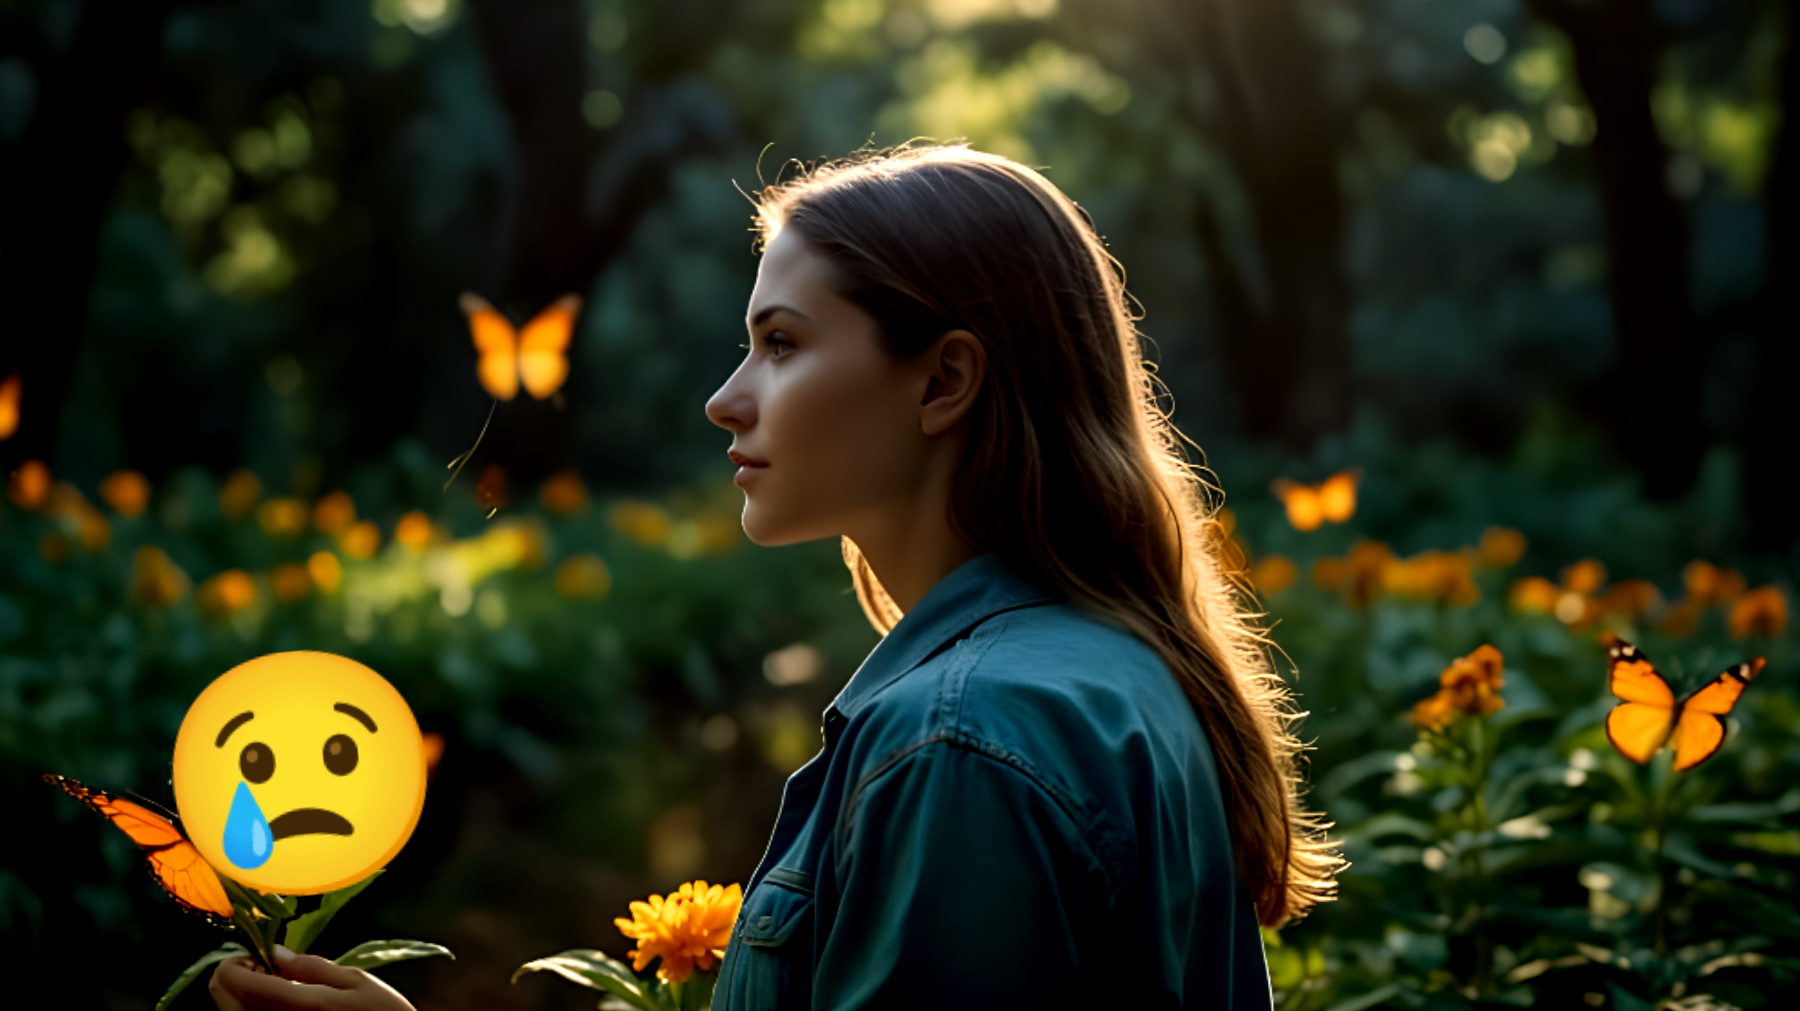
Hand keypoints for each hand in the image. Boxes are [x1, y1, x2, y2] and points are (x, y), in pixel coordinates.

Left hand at [209, 945, 417, 1010]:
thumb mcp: (356, 982)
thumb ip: (311, 966)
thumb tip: (275, 952)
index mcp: (298, 1006)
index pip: (232, 980)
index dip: (239, 959)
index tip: (263, 955)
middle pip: (220, 996)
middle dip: (238, 974)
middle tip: (269, 970)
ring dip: (244, 994)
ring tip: (279, 989)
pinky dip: (253, 1009)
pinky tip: (282, 1006)